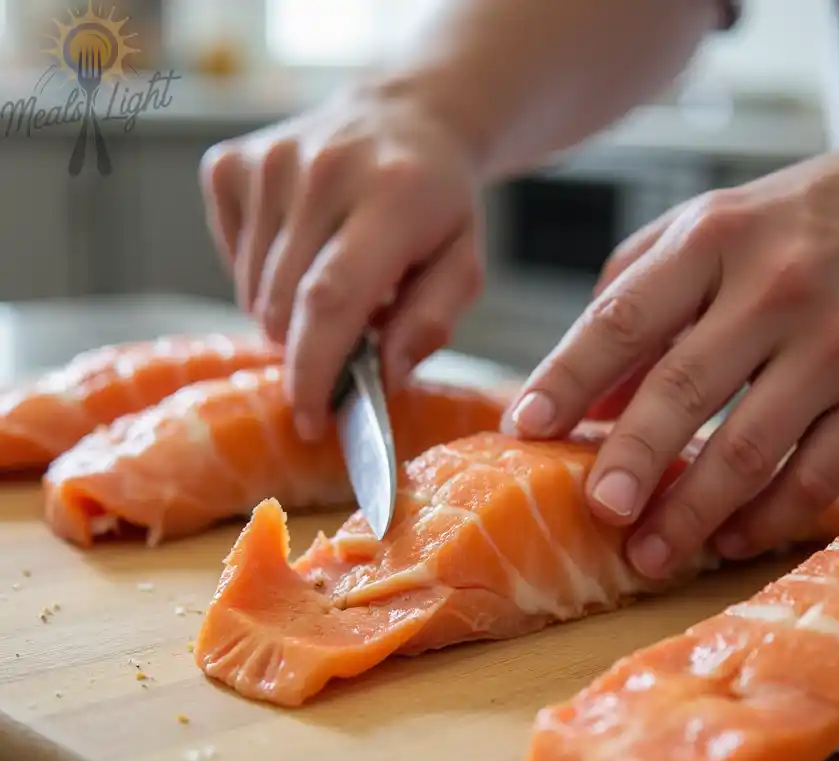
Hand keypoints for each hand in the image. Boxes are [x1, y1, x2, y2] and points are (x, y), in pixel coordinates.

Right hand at [199, 81, 483, 441]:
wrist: (406, 118)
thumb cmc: (438, 205)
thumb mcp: (462, 266)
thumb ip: (429, 322)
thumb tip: (381, 374)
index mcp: (391, 197)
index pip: (330, 299)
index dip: (314, 370)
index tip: (312, 421)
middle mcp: (322, 171)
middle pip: (283, 305)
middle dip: (307, 350)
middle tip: (344, 340)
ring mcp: (268, 162)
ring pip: (254, 293)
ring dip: (288, 315)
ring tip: (331, 282)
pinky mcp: (231, 164)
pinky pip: (233, 260)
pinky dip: (262, 278)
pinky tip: (301, 252)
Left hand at [503, 120, 838, 578]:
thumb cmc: (806, 221)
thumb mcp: (712, 228)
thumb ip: (636, 297)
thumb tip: (585, 398)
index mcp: (715, 239)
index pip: (623, 317)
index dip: (566, 378)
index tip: (525, 428)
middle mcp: (775, 288)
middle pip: (683, 389)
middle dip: (629, 460)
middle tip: (596, 512)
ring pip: (749, 448)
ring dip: (691, 513)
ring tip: (648, 555)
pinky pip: (817, 475)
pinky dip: (765, 518)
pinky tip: (728, 539)